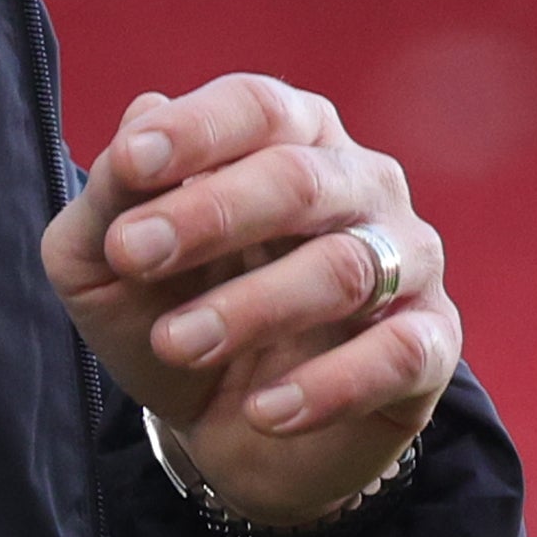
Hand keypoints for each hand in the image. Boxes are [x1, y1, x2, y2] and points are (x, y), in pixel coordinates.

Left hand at [42, 76, 459, 532]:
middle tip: (133, 255)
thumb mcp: (107, 262)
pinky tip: (264, 410)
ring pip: (344, 267)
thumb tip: (142, 114)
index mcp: (287, 136)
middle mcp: (358, 183)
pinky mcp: (429, 344)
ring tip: (178, 344)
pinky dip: (329, 385)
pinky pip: (397, 354)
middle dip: (212, 214)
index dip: (197, 130)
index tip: (133, 164)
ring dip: (252, 307)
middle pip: (298, 177)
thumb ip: (114, 194)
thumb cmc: (169, 312)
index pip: (256, 108)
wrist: (222, 428)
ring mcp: (407, 260)